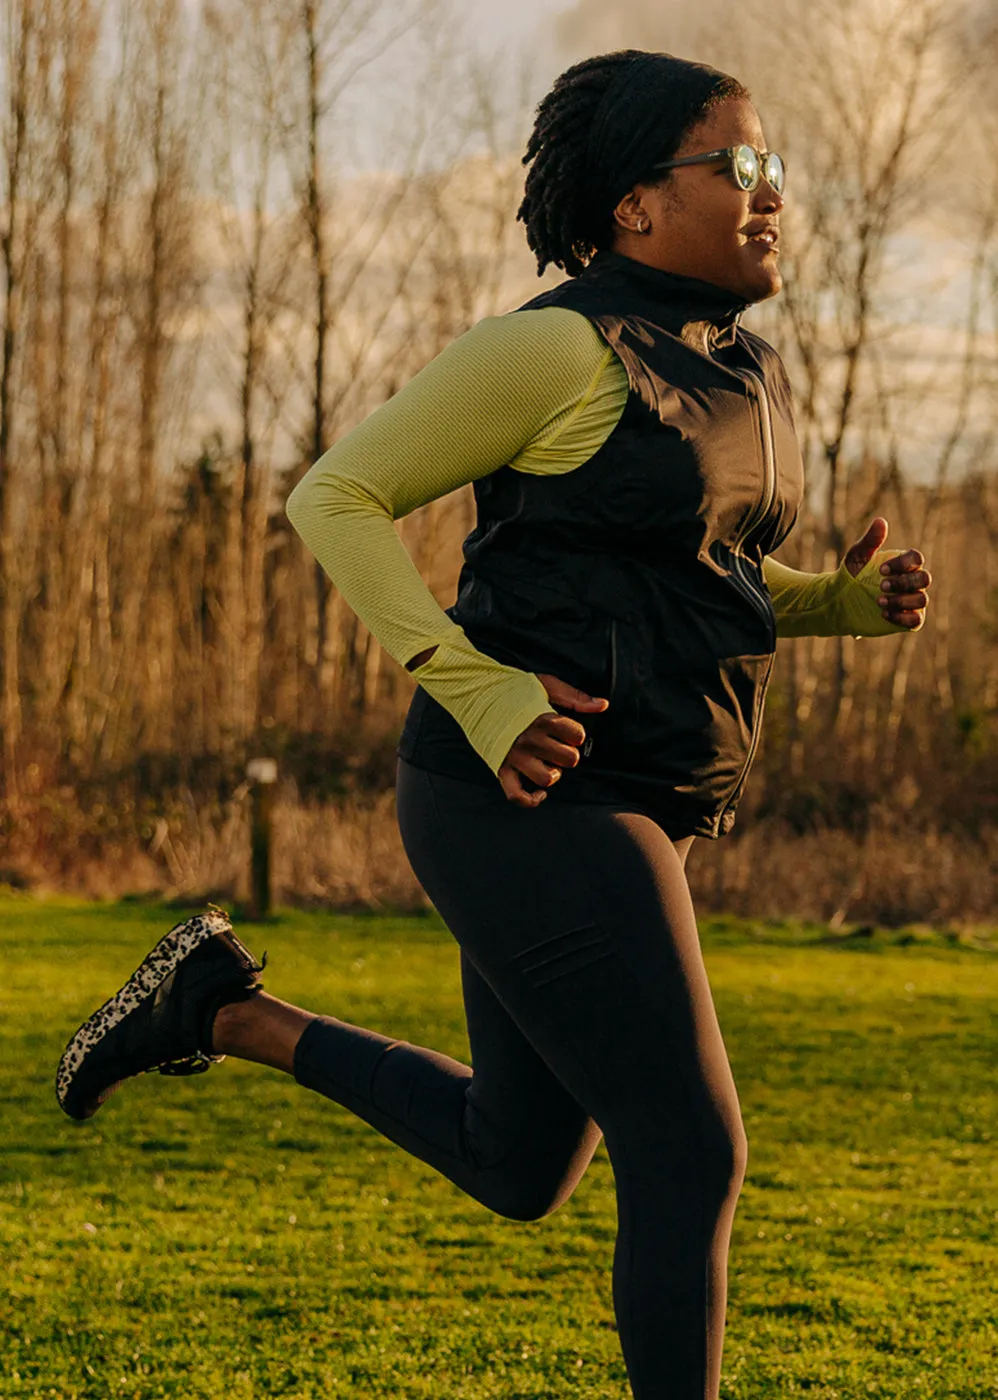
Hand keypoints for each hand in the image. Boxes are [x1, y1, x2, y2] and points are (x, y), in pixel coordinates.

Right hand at [498, 673, 608, 808]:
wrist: (476, 692)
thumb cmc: (512, 689)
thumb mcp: (546, 685)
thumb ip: (575, 697)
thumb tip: (603, 705)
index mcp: (543, 718)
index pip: (577, 736)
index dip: (576, 733)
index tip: (567, 729)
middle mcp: (529, 739)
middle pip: (569, 759)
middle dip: (568, 753)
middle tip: (557, 745)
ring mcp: (514, 756)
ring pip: (548, 778)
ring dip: (553, 773)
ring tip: (547, 762)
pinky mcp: (501, 769)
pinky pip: (517, 795)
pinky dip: (531, 800)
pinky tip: (540, 794)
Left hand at [843, 516, 930, 630]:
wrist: (839, 601)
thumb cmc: (851, 575)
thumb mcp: (857, 556)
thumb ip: (870, 541)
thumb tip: (881, 521)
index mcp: (903, 563)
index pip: (917, 559)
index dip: (903, 563)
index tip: (881, 569)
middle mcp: (912, 581)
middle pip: (924, 579)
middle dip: (903, 582)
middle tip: (881, 585)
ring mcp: (911, 601)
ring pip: (922, 600)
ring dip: (902, 600)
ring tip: (878, 601)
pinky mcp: (906, 619)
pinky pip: (916, 620)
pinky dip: (902, 617)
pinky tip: (884, 614)